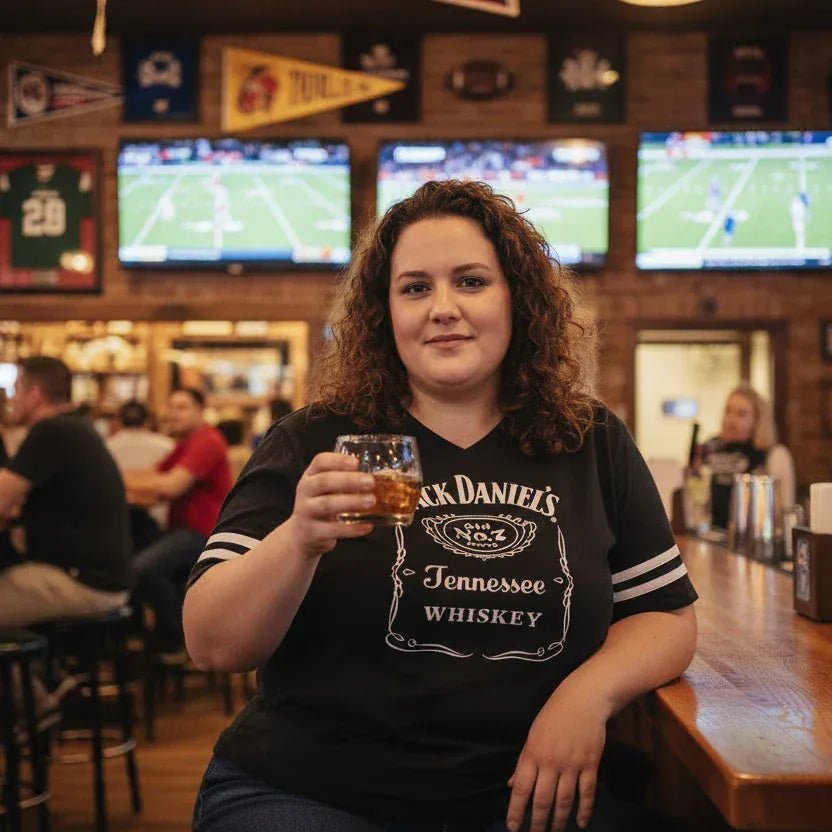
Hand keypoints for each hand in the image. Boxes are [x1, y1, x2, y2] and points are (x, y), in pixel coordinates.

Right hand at [287, 452, 375, 557]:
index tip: (356, 463)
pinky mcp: (312, 532)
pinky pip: (333, 529)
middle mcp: (305, 492)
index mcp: (310, 476)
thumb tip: (378, 478)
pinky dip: (352, 528)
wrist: (301, 536)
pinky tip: (368, 526)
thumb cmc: (319, 506)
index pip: (320, 461)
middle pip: (324, 481)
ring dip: (351, 502)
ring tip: (371, 501)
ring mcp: (306, 512)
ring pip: (327, 504)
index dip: (338, 460)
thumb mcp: (325, 490)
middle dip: (348, 480)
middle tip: (370, 481)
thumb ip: (343, 481)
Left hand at [506, 687, 608, 831]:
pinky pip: (587, 793)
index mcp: (533, 754)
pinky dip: (585, 810)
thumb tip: (511, 784)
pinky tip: (581, 822)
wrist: (582, 700)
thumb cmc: (553, 716)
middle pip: (542, 800)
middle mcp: (551, 762)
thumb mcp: (532, 735)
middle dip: (537, 822)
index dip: (516, 810)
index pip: (521, 788)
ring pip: (564, 800)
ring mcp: (572, 764)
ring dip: (559, 820)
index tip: (513, 827)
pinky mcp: (590, 764)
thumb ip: (523, 762)